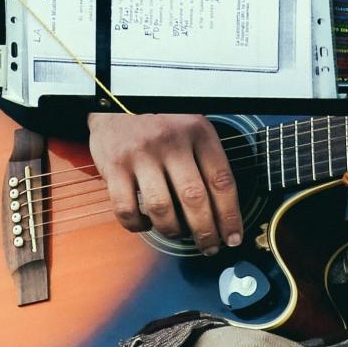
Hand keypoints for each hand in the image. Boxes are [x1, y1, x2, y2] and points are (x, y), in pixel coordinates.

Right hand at [87, 111, 244, 249]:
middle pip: (194, 199)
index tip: (233, 237)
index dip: (230, 216)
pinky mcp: (115, 166)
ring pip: (162, 210)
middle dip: (205, 232)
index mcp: (197, 131)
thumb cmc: (159, 122)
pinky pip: (128, 210)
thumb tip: (224, 212)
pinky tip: (146, 222)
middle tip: (209, 246)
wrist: (114, 100)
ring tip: (178, 233)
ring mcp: (141, 154)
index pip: (221, 181)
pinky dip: (139, 225)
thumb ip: (206, 159)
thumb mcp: (190, 127)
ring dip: (173, 231)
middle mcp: (170, 141)